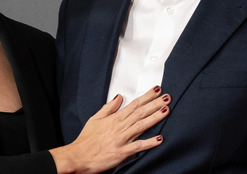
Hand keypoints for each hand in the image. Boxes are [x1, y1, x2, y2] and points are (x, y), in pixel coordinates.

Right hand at [49, 86, 170, 173]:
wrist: (78, 156)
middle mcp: (119, 127)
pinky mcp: (122, 152)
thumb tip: (119, 97)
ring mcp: (121, 139)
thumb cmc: (86, 139)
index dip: (147, 97)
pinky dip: (149, 143)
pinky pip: (138, 146)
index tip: (157, 90)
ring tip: (166, 110)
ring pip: (141, 126)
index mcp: (114, 119)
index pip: (134, 104)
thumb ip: (109, 107)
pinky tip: (160, 139)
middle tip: (168, 97)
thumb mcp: (95, 119)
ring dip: (155, 118)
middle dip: (155, 104)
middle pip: (140, 113)